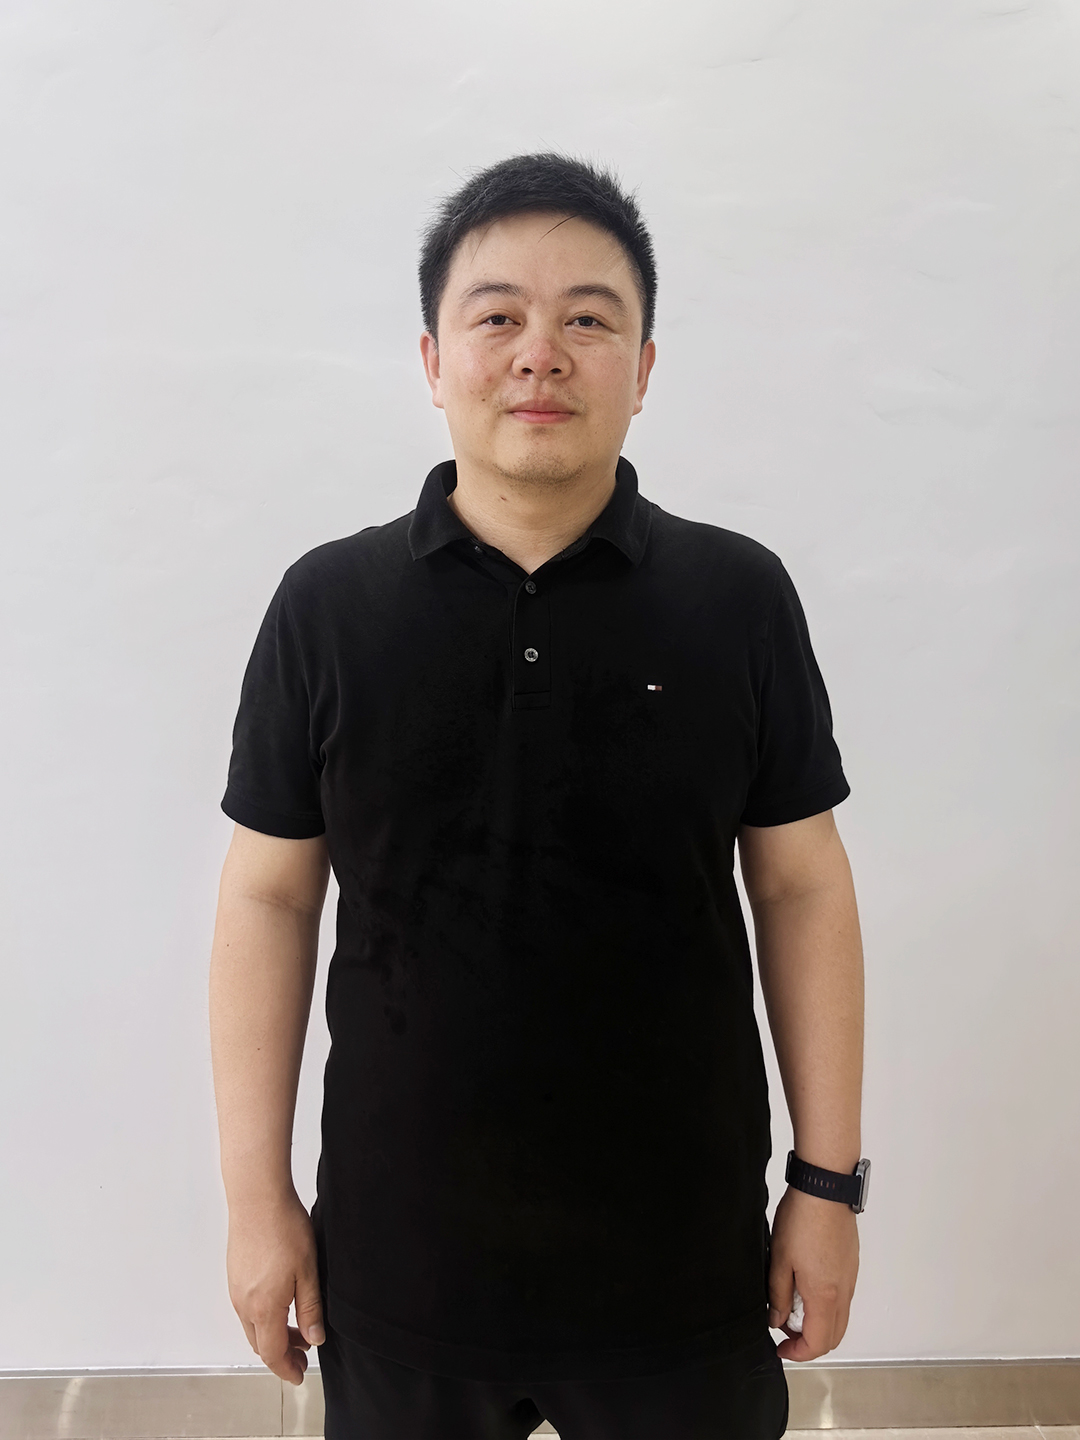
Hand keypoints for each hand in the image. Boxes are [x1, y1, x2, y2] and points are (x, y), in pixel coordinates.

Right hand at [226, 1190, 324, 1384]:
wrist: (257, 1198)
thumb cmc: (284, 1228)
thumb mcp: (308, 1272)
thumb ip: (310, 1309)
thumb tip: (314, 1339)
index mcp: (263, 1308)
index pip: (272, 1353)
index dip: (287, 1368)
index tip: (299, 1375)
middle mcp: (244, 1304)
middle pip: (260, 1343)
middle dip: (282, 1354)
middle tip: (304, 1355)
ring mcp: (236, 1289)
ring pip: (252, 1326)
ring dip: (273, 1334)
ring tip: (298, 1328)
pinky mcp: (235, 1275)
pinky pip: (247, 1309)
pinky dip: (264, 1318)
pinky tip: (282, 1304)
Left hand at [768, 1184, 858, 1360]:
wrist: (825, 1189)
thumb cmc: (802, 1219)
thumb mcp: (779, 1260)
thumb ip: (778, 1296)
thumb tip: (777, 1320)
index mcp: (824, 1295)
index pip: (818, 1343)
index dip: (798, 1353)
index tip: (781, 1348)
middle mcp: (844, 1291)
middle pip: (833, 1336)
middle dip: (809, 1343)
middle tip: (784, 1332)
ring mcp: (850, 1277)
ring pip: (840, 1318)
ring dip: (818, 1324)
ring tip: (792, 1308)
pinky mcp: (851, 1264)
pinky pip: (843, 1298)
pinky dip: (827, 1306)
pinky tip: (806, 1287)